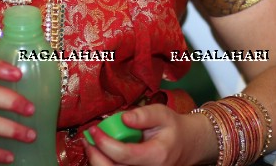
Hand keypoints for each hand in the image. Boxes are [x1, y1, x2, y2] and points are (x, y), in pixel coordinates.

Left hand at [84, 104, 213, 165]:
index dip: (105, 143)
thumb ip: (144, 114)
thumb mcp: (164, 114)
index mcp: (156, 156)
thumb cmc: (174, 130)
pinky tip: (101, 151)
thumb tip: (124, 118)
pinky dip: (104, 163)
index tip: (95, 129)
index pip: (124, 155)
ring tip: (92, 144)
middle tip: (89, 138)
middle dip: (95, 155)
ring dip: (97, 160)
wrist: (186, 145)